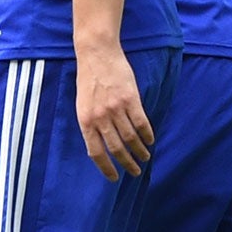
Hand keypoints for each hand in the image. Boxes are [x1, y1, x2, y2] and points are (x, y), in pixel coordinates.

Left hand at [75, 41, 152, 179]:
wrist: (97, 53)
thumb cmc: (88, 79)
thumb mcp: (82, 105)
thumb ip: (91, 125)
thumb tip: (98, 147)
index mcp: (85, 121)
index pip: (96, 152)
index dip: (106, 168)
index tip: (114, 178)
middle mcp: (100, 117)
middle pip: (116, 148)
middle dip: (127, 163)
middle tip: (135, 172)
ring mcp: (116, 108)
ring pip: (130, 137)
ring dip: (139, 151)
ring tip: (145, 157)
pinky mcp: (130, 99)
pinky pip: (141, 123)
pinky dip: (147, 134)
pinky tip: (150, 141)